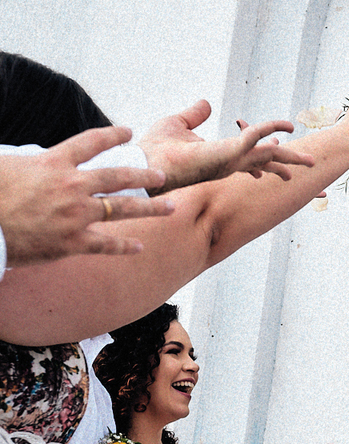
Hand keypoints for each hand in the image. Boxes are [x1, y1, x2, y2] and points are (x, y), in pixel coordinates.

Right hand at [0, 126, 173, 265]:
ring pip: (123, 209)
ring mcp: (75, 215)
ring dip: (151, 208)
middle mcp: (71, 186)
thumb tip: (28, 156)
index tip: (128, 131)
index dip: (112, 135)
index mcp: (53, 163)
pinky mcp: (72, 242)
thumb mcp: (7, 165)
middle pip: (118, 176)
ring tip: (171, 207)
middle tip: (163, 175)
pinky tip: (140, 246)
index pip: (90, 143)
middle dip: (144, 175)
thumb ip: (27, 160)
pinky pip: (106, 244)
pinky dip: (125, 246)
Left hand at [138, 100, 314, 193]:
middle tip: (310, 166)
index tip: (279, 145)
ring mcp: (233, 159)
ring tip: (312, 162)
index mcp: (222, 157)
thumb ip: (195, 114)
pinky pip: (256, 137)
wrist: (147, 165)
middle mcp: (231, 162)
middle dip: (289, 164)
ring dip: (290, 157)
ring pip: (269, 155)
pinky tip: (284, 126)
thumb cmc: (156, 149)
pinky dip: (270, 127)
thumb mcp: (178, 124)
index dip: (267, 154)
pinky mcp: (230, 153)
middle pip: (267, 162)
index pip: (252, 157)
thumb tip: (206, 104)